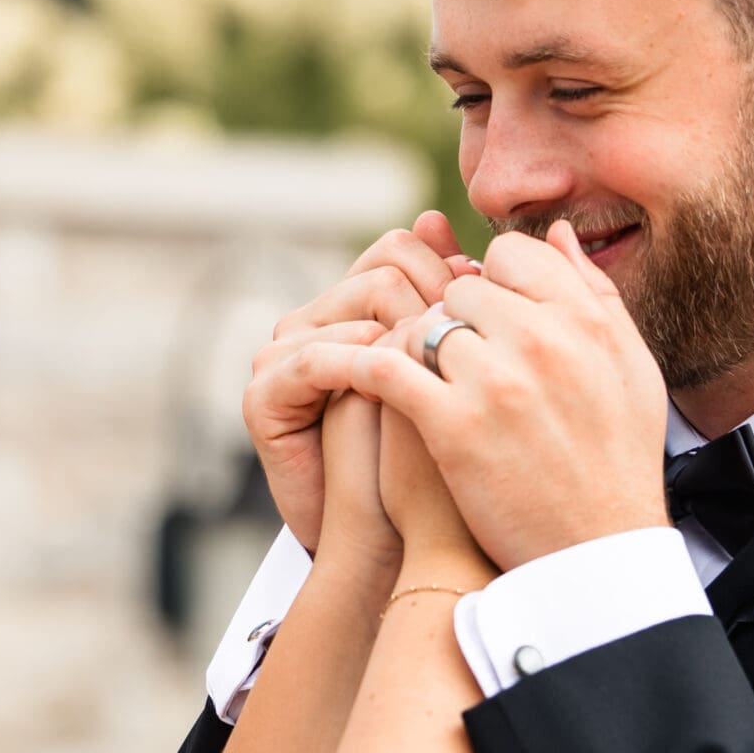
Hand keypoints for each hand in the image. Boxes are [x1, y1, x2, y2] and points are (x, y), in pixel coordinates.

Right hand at [243, 213, 477, 549]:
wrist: (410, 536)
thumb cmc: (447, 454)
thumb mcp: (453, 364)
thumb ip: (448, 296)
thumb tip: (440, 216)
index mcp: (354, 307)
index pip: (399, 249)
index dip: (449, 275)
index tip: (489, 315)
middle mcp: (311, 323)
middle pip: (381, 269)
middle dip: (435, 304)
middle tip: (467, 349)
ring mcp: (280, 357)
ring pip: (358, 307)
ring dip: (409, 340)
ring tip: (439, 377)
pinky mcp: (263, 398)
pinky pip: (318, 359)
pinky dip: (362, 369)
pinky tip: (399, 394)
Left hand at [333, 225, 670, 571]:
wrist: (593, 556)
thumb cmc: (615, 465)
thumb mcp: (631, 369)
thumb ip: (595, 294)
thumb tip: (559, 232)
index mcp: (586, 320)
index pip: (513, 256)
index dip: (493, 284)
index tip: (487, 319)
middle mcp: (542, 339)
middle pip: (462, 288)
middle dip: (453, 317)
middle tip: (452, 359)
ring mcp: (494, 381)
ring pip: (423, 326)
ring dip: (414, 349)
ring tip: (421, 382)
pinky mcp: (452, 425)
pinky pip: (388, 368)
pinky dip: (367, 369)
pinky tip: (362, 384)